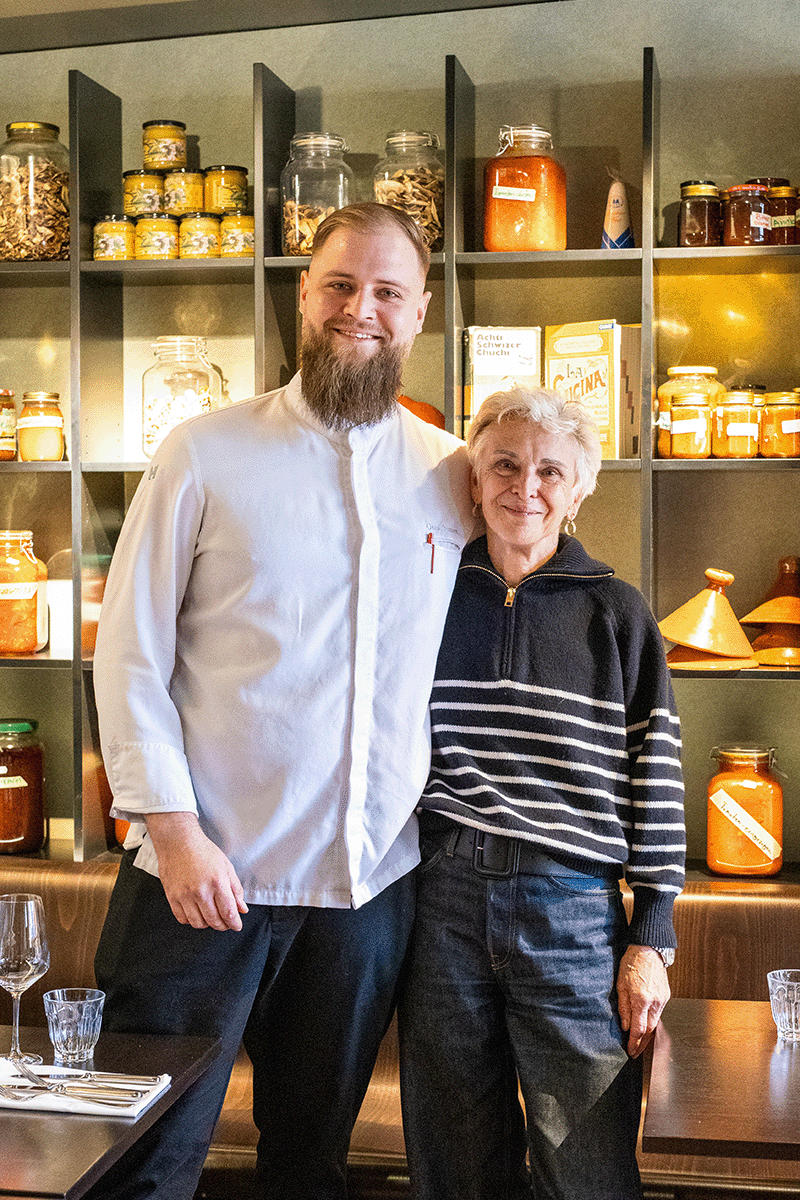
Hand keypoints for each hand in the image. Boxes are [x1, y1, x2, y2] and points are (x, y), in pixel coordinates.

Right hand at [144, 811, 247, 931]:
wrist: (179, 842)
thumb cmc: (203, 851)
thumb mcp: (226, 866)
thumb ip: (236, 889)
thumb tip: (242, 908)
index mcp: (217, 883)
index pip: (228, 912)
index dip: (234, 923)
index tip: (236, 925)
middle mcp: (201, 891)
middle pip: (214, 921)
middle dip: (223, 925)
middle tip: (226, 923)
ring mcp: (185, 895)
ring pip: (198, 923)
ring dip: (207, 924)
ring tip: (211, 917)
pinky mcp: (172, 897)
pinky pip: (182, 918)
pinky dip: (191, 920)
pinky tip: (196, 913)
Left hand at [616, 944, 669, 1057]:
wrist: (648, 949)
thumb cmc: (631, 964)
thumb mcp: (621, 985)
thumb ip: (623, 1007)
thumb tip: (626, 1027)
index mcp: (641, 999)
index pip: (638, 1029)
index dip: (634, 1043)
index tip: (630, 1052)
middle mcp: (654, 1001)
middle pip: (649, 1030)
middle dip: (642, 1043)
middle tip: (635, 1052)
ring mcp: (662, 999)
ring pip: (655, 1023)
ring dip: (648, 1034)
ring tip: (640, 1043)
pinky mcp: (666, 996)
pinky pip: (659, 1013)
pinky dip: (652, 1021)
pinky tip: (647, 1025)